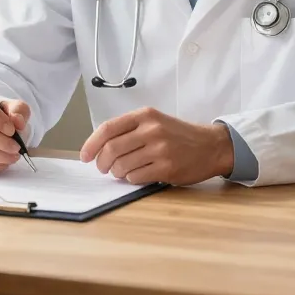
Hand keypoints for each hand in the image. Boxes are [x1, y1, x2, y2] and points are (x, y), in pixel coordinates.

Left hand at [80, 107, 233, 185]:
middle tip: (103, 168)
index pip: (108, 128)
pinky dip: (131, 178)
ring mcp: (159, 149)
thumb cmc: (179, 135)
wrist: (210, 146)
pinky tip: (137, 174)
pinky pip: (136, 176)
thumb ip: (130, 129)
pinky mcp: (167, 168)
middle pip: (111, 149)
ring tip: (121, 171)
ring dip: (116, 172)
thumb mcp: (155, 121)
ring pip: (122, 165)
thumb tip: (99, 146)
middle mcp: (151, 130)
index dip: (91, 144)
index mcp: (145, 115)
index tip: (85, 156)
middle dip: (102, 162)